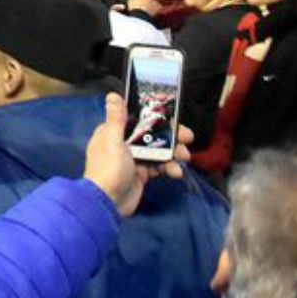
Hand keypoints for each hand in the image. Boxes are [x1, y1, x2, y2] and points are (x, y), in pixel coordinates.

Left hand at [84, 93, 192, 216]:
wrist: (108, 202)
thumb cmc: (109, 169)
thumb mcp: (112, 141)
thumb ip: (115, 119)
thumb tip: (112, 95)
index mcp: (112, 133)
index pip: (135, 119)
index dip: (154, 116)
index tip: (172, 115)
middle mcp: (123, 144)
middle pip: (151, 134)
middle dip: (171, 135)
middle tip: (188, 137)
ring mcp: (133, 160)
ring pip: (158, 150)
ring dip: (174, 152)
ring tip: (185, 156)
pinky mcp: (141, 174)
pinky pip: (159, 167)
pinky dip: (169, 168)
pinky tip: (175, 172)